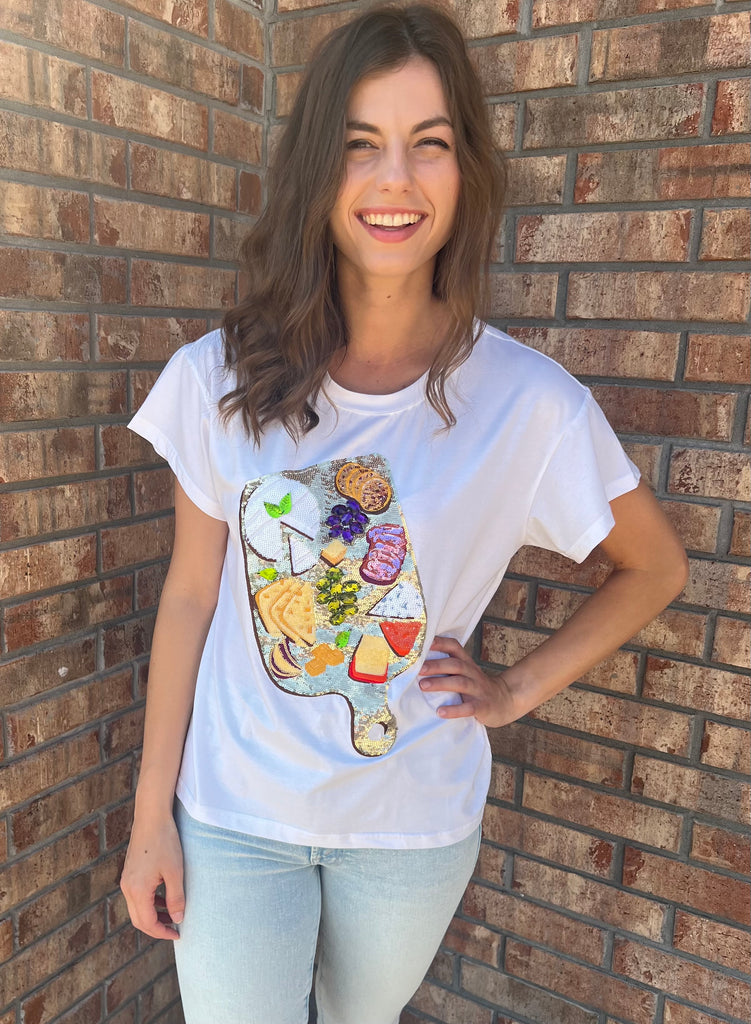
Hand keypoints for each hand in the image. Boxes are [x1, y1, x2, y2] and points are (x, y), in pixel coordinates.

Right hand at [120, 812, 184, 939]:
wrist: (151, 816)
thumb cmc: (165, 842)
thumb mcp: (175, 872)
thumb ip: (176, 898)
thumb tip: (177, 919)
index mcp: (137, 890)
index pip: (147, 923)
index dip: (162, 932)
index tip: (177, 934)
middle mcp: (127, 888)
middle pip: (138, 919)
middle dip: (156, 927)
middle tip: (174, 929)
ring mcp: (127, 879)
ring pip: (137, 908)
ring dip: (153, 915)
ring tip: (172, 914)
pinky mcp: (130, 872)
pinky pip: (137, 896)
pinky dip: (149, 902)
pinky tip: (164, 897)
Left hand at [418, 637, 522, 727]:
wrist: (506, 701)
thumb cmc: (477, 686)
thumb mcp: (467, 672)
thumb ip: (448, 667)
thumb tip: (417, 664)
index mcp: (467, 663)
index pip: (454, 647)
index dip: (440, 643)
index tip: (423, 643)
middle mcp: (473, 673)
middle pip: (455, 665)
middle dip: (436, 665)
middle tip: (418, 669)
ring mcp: (478, 689)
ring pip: (460, 683)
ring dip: (441, 683)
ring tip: (423, 686)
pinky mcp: (482, 706)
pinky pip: (468, 708)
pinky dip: (454, 710)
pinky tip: (441, 712)